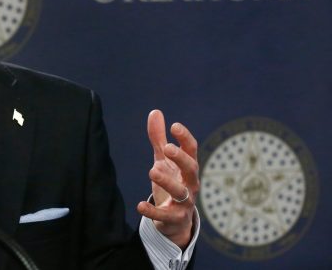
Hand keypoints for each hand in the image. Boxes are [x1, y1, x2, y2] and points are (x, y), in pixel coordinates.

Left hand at [136, 110, 198, 248]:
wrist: (175, 220)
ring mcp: (185, 201)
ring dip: (167, 181)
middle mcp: (190, 183)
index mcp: (188, 167)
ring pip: (181, 192)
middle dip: (181, 158)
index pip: (192, 150)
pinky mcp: (175, 218)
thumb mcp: (163, 160)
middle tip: (167, 148)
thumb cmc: (172, 183)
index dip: (185, 138)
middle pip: (192, 169)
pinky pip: (165, 215)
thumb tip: (155, 111)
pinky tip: (139, 205)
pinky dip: (153, 211)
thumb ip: (159, 139)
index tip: (174, 126)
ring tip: (152, 171)